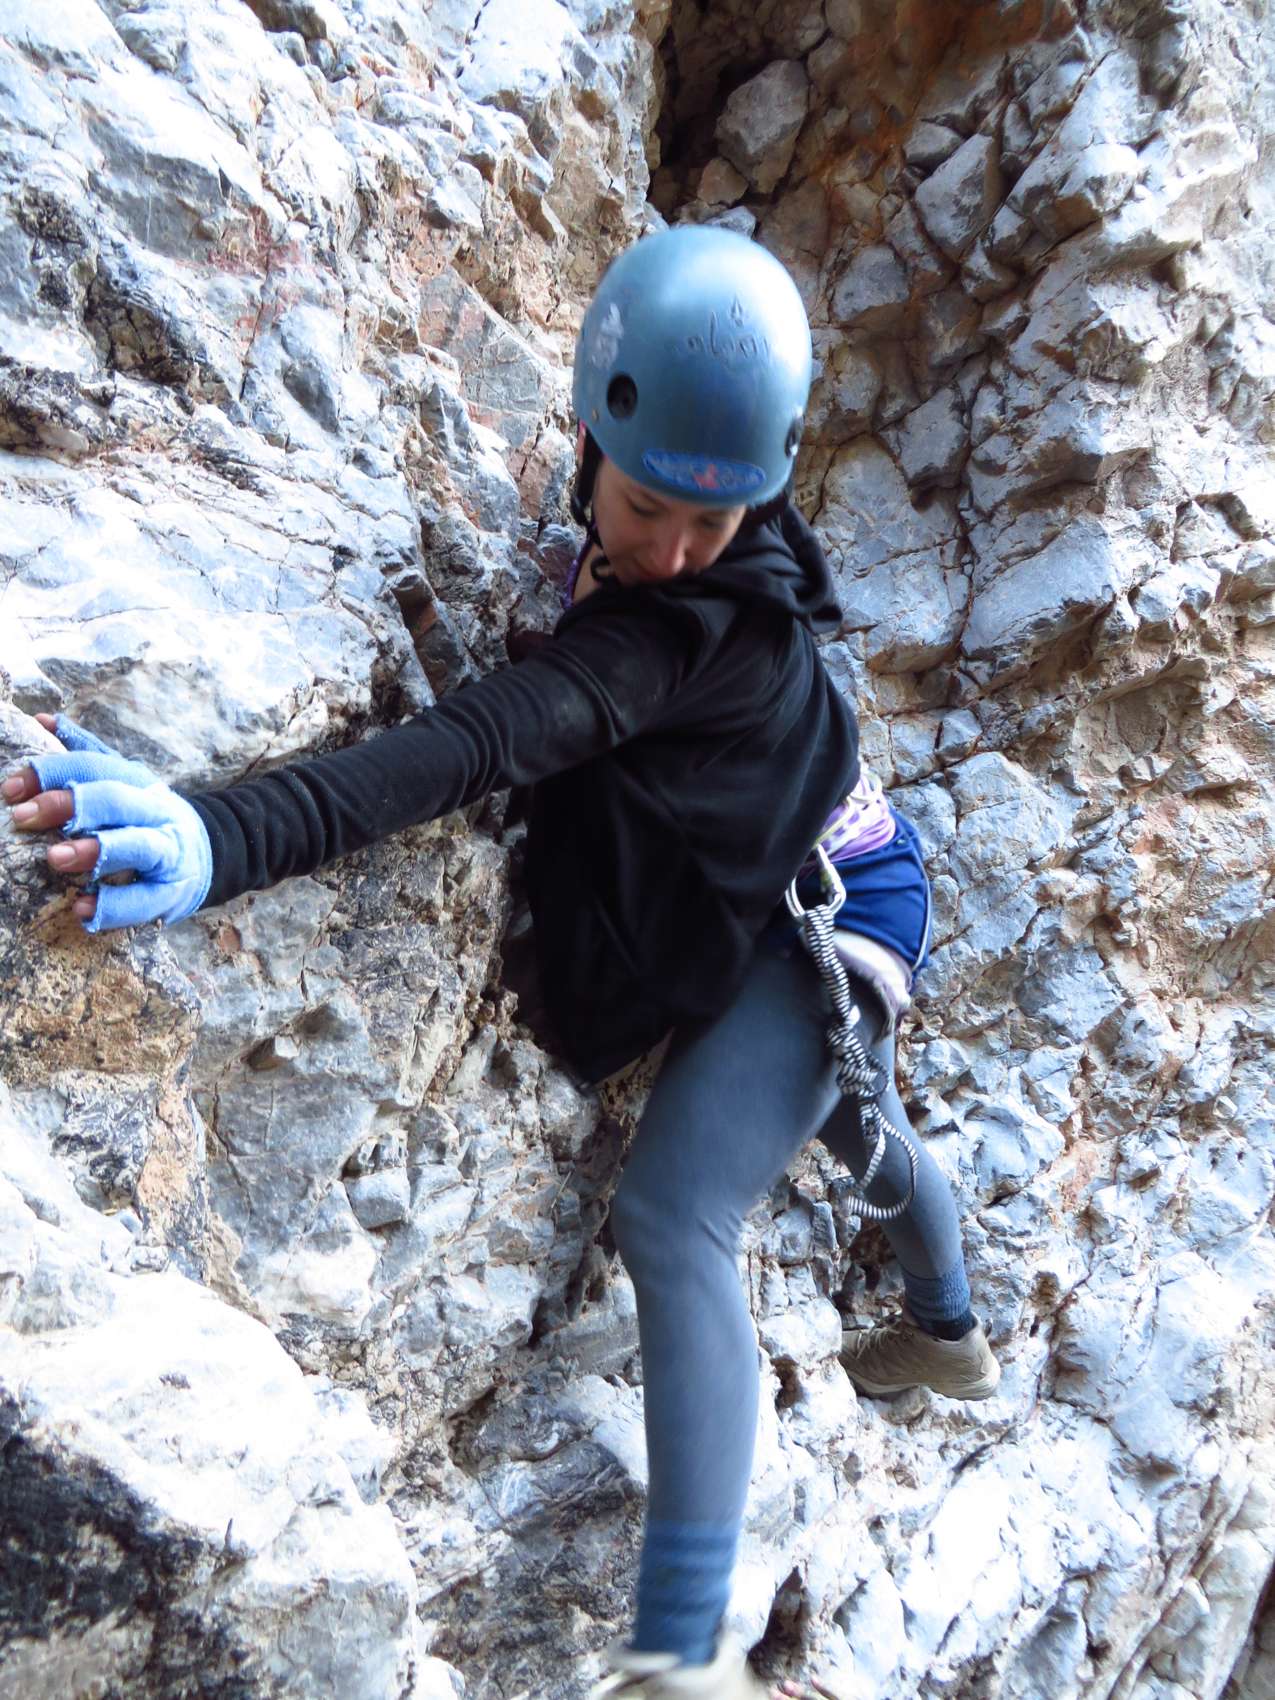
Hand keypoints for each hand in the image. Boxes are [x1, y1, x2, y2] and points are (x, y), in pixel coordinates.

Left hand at [4, 713, 211, 931]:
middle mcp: (155, 812)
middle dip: (69, 805)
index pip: (94, 767)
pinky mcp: (171, 894)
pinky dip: (113, 905)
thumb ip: (86, 753)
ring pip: (137, 846)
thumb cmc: (147, 817)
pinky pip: (144, 900)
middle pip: (116, 799)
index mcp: (137, 781)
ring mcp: (168, 853)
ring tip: (54, 859)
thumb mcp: (124, 781)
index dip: (52, 773)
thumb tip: (43, 720)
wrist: (207, 856)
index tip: (11, 789)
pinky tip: (81, 909)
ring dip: (95, 850)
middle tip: (22, 817)